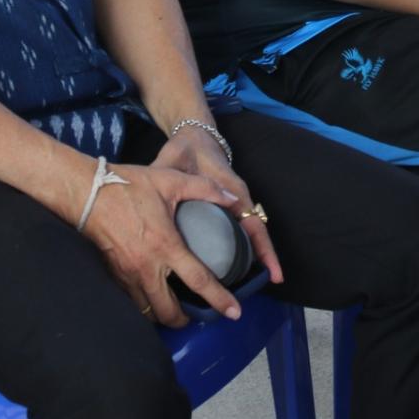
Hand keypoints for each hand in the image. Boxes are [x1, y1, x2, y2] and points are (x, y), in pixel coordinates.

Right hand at [75, 161, 246, 327]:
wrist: (86, 192)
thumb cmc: (128, 185)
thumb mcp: (170, 180)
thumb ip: (206, 189)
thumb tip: (233, 198)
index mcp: (166, 246)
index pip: (199, 281)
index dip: (220, 300)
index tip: (234, 313)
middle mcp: (147, 267)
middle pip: (169, 312)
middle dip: (184, 320)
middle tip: (194, 314)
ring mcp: (127, 274)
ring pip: (147, 312)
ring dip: (162, 314)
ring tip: (173, 307)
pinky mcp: (112, 275)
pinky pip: (131, 301)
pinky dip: (143, 304)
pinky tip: (151, 294)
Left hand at [150, 126, 283, 289]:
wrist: (194, 135)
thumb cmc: (186, 149)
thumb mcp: (174, 163)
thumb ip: (163, 180)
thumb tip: (145, 198)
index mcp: (231, 191)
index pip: (252, 223)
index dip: (263, 249)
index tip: (273, 272)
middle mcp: (238, 199)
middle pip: (256, 232)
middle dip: (265, 257)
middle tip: (270, 283)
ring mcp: (234, 202)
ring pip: (249, 232)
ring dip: (255, 254)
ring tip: (254, 281)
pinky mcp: (227, 205)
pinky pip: (239, 228)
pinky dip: (242, 246)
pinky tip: (235, 266)